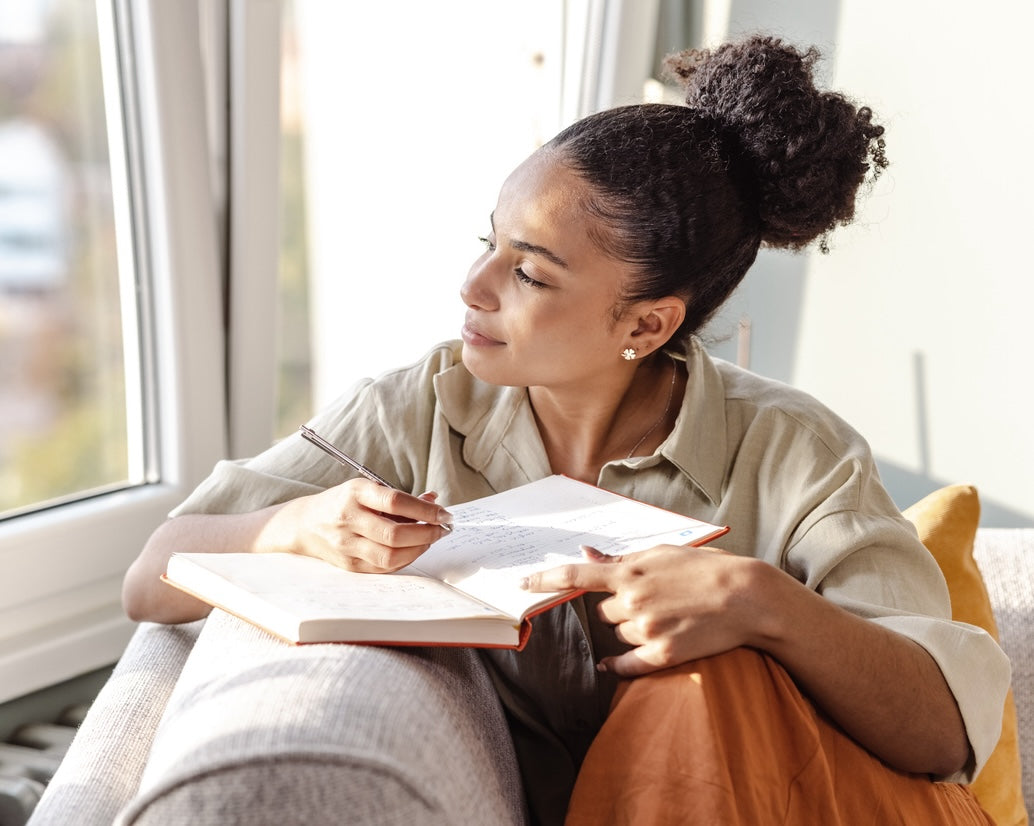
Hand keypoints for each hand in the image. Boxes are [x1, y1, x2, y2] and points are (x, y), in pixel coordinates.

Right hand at [277, 479, 452, 572]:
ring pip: (391, 556)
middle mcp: (349, 519)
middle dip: (427, 533)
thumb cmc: (343, 503)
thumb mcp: (367, 490)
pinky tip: (414, 550)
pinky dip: (405, 559)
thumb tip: (434, 502)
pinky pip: (384, 567)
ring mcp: (347, 545)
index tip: (444, 513)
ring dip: (419, 549)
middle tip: (442, 528)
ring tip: (430, 539)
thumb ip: (401, 498)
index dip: (425, 510)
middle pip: (395, 534)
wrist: (305, 524)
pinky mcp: (349, 565)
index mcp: (355, 494)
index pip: (396, 502)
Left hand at [521, 543, 756, 675]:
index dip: (544, 579)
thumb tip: (586, 554)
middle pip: (604, 613)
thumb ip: (622, 559)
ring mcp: (647, 629)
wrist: (748, 598)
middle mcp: (633, 600)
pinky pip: (625, 664)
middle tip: (652, 602)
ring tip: (667, 618)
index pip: (576, 576)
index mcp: (631, 571)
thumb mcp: (664, 553)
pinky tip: (610, 665)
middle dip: (619, 609)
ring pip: (618, 636)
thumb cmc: (707, 570)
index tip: (522, 584)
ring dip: (631, 630)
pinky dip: (615, 665)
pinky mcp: (663, 654)